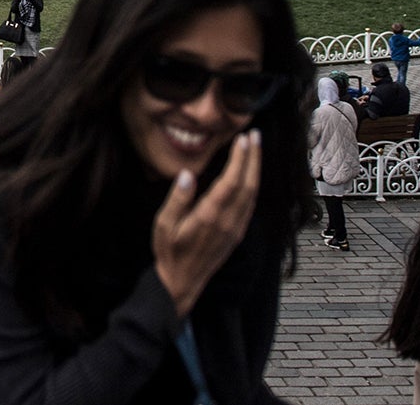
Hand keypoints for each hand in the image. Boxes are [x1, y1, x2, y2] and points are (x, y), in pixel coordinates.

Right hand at [151, 129, 261, 319]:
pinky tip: (249, 176)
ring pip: (252, 195)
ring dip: (255, 171)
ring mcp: (235, 229)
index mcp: (209, 217)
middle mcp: (228, 223)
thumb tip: (188, 174)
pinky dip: (252, 186)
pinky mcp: (237, 234)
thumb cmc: (169, 251)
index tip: (243, 140)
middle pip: (248, 186)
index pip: (230, 182)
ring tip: (254, 150)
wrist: (182, 282)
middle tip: (255, 136)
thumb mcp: (164, 224)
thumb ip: (178, 199)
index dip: (239, 159)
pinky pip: (250, 205)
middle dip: (253, 159)